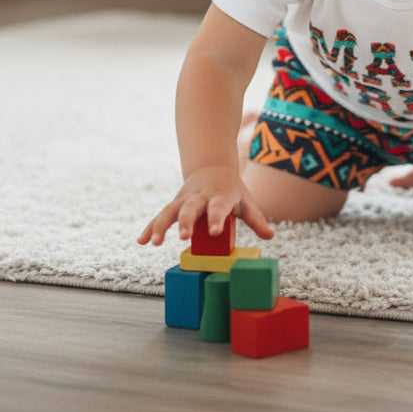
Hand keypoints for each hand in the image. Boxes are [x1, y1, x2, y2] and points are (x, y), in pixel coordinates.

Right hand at [137, 165, 274, 246]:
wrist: (212, 168)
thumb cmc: (231, 190)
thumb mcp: (245, 200)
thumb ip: (256, 218)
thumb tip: (270, 236)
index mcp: (220, 196)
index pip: (219, 208)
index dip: (217, 219)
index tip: (215, 232)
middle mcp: (200, 197)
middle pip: (191, 209)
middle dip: (186, 222)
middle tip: (183, 237)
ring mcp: (184, 200)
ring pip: (170, 211)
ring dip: (161, 226)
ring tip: (154, 243)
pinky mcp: (174, 205)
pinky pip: (160, 216)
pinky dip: (150, 228)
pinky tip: (142, 241)